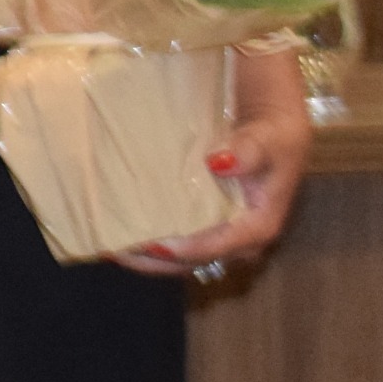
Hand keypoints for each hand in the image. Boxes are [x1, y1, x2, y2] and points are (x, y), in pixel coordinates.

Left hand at [111, 42, 312, 277]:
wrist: (272, 121)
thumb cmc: (275, 131)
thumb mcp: (272, 136)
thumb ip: (250, 151)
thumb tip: (219, 162)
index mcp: (258, 226)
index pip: (215, 247)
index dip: (182, 249)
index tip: (149, 243)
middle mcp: (238, 239)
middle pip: (191, 260)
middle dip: (152, 260)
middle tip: (113, 249)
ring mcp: (220, 233)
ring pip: (180, 256)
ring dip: (145, 254)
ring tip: (107, 244)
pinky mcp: (205, 222)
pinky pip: (176, 237)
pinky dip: (149, 237)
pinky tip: (118, 228)